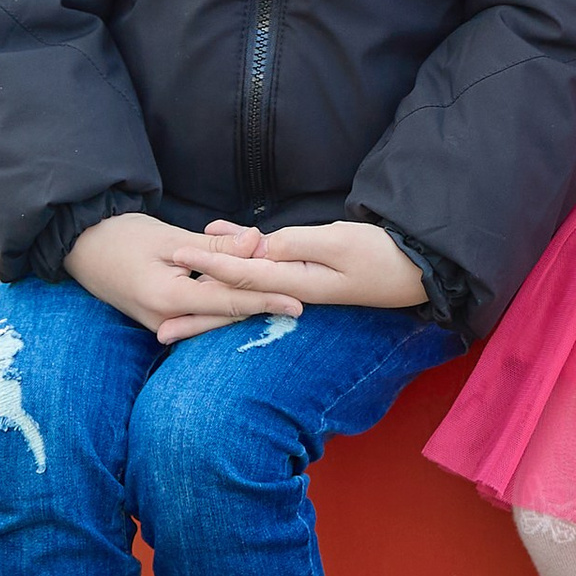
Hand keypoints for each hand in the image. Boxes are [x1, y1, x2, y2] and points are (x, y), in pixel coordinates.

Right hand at [66, 212, 291, 344]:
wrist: (80, 246)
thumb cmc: (121, 236)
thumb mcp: (171, 237)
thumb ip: (216, 246)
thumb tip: (258, 243)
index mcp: (168, 298)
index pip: (228, 302)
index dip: (266, 299)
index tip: (299, 302)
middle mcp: (165, 319)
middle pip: (225, 316)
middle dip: (263, 308)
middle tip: (303, 304)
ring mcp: (160, 324)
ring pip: (213, 319)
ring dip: (246, 311)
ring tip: (284, 305)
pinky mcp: (159, 319)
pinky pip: (198, 317)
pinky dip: (223, 309)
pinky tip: (247, 302)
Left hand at [195, 218, 428, 312]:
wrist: (417, 271)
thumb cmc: (381, 255)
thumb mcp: (338, 244)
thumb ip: (295, 245)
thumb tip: (256, 249)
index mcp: (297, 285)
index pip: (243, 276)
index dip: (208, 266)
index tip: (176, 261)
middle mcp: (293, 294)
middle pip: (237, 304)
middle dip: (198, 316)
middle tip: (158, 332)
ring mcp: (300, 293)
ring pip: (247, 300)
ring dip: (212, 308)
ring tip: (177, 326)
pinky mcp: (307, 286)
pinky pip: (264, 289)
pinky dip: (240, 287)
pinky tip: (225, 286)